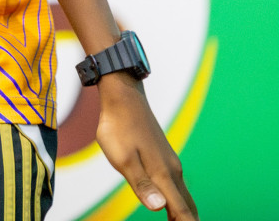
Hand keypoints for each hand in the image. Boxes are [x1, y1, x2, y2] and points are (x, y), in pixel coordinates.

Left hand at [95, 74, 196, 218]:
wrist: (123, 97)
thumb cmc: (118, 127)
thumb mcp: (123, 157)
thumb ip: (141, 183)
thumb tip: (159, 207)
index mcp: (164, 175)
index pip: (182, 210)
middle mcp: (172, 170)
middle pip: (187, 205)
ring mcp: (169, 162)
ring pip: (183, 194)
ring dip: (184, 212)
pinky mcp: (163, 155)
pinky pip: (176, 184)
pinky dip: (178, 199)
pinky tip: (169, 201)